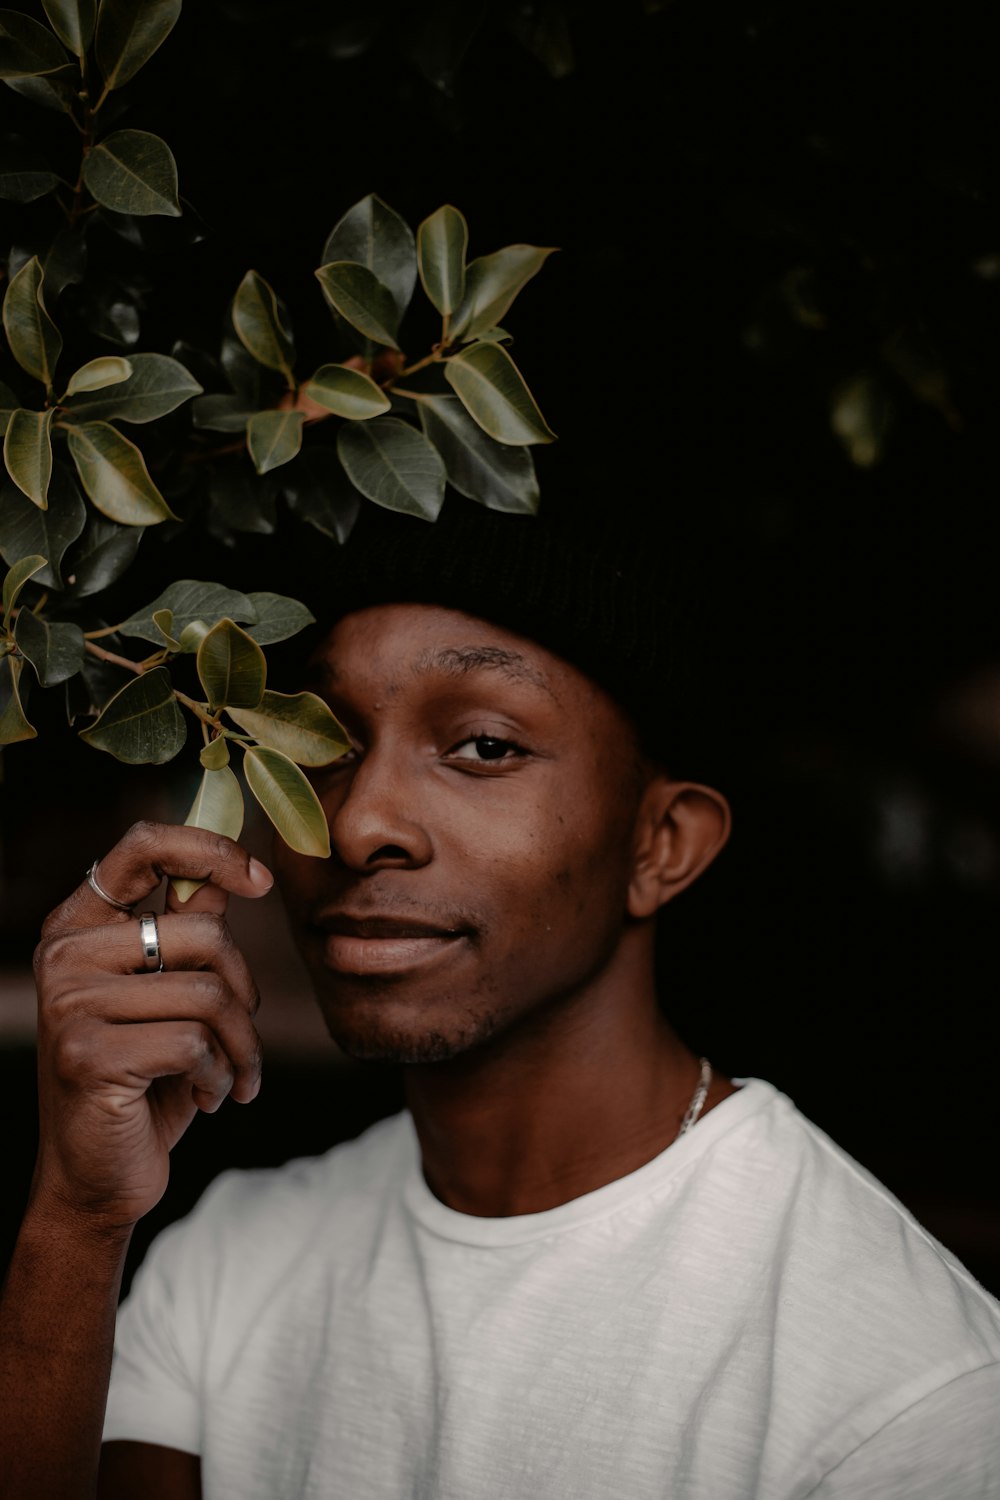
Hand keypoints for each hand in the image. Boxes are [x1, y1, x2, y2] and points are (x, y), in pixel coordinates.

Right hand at [29, 822, 272, 1234]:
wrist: (98, 1178)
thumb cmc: (145, 1081)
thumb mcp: (171, 998)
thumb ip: (189, 933)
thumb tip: (232, 875)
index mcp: (78, 927)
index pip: (141, 846)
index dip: (210, 849)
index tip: (261, 879)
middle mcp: (64, 956)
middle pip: (205, 935)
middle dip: (246, 994)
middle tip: (244, 1038)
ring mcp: (69, 1005)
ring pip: (210, 994)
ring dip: (242, 1046)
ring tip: (231, 1077)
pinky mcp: (87, 1055)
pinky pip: (195, 1043)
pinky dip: (220, 1076)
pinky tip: (207, 1099)